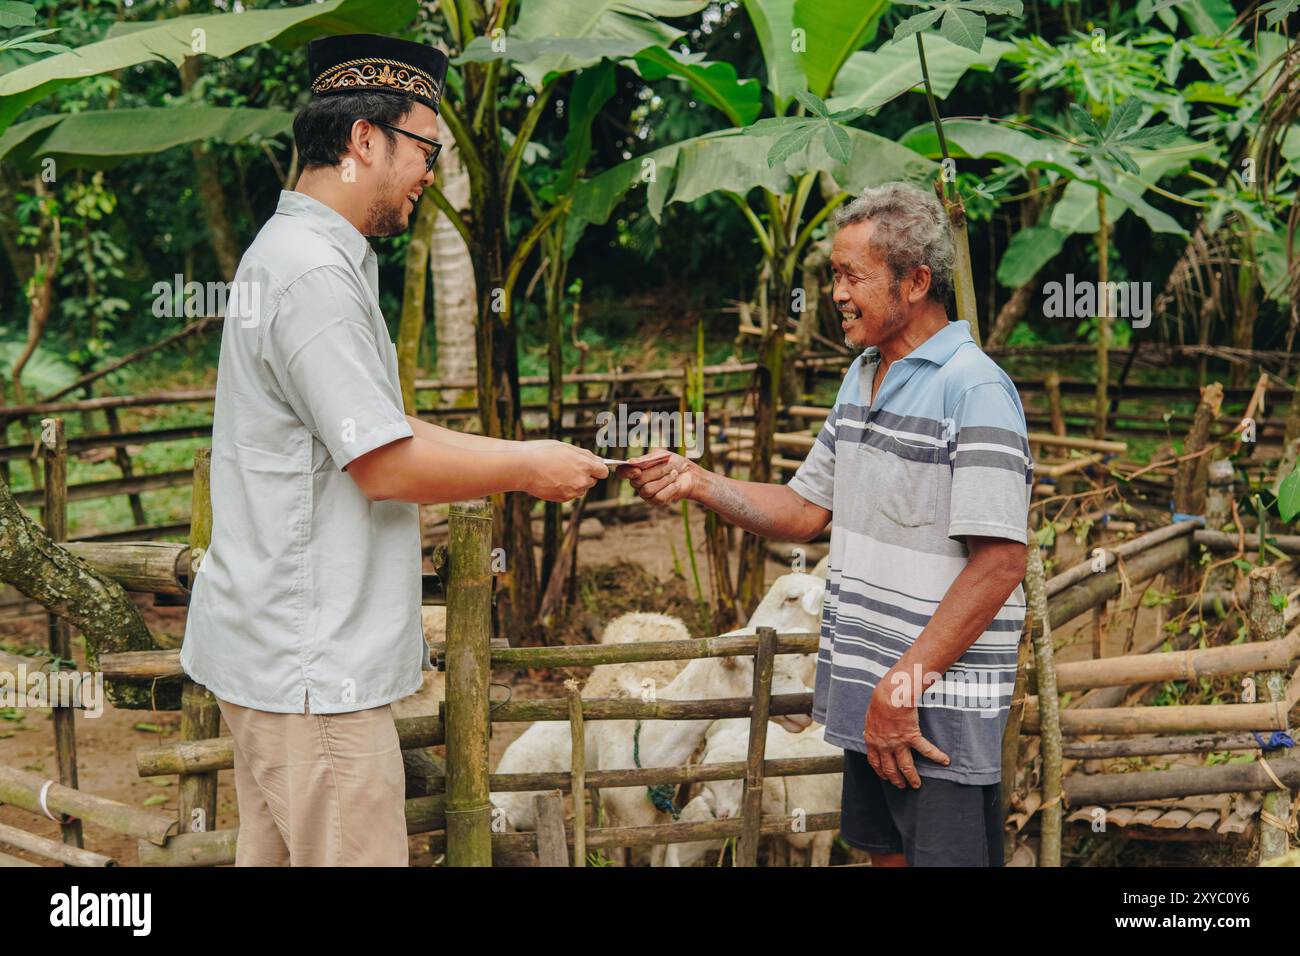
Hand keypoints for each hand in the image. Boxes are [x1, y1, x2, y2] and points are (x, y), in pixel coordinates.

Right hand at [520, 441, 607, 502]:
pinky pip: (569, 495)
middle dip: (585, 476)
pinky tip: (552, 480)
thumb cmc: (543, 453)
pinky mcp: (563, 499)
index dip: (598, 469)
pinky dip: (564, 489)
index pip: (603, 471)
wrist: (523, 467)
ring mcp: (573, 491)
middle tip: (569, 468)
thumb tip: (596, 459)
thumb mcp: (566, 447)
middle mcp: (582, 480)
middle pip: (592, 481)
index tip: (593, 467)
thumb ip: (584, 454)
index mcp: (585, 465)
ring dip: (575, 483)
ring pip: (581, 489)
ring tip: (558, 473)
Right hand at [620, 448, 698, 506]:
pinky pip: (658, 498)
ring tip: (674, 473)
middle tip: (669, 466)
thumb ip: (646, 459)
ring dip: (664, 480)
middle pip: (637, 481)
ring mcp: (646, 494)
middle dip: (655, 472)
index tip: (638, 469)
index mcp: (636, 469)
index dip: (627, 472)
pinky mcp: (656, 502)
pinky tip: (676, 484)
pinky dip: (669, 489)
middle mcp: (638, 483)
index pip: (622, 472)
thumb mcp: (660, 455)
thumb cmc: (673, 462)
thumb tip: (631, 462)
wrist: (689, 474)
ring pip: (647, 490)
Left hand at [863, 668, 949, 788]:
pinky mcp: (912, 737)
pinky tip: (945, 761)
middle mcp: (884, 745)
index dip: (881, 771)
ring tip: (916, 784)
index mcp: (872, 740)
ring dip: (911, 777)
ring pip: (905, 766)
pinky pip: (926, 750)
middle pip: (890, 768)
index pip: (875, 761)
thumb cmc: (880, 702)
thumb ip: (873, 728)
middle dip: (895, 779)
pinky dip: (936, 756)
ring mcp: (898, 743)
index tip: (885, 777)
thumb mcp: (870, 717)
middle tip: (901, 786)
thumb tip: (872, 730)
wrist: (890, 696)